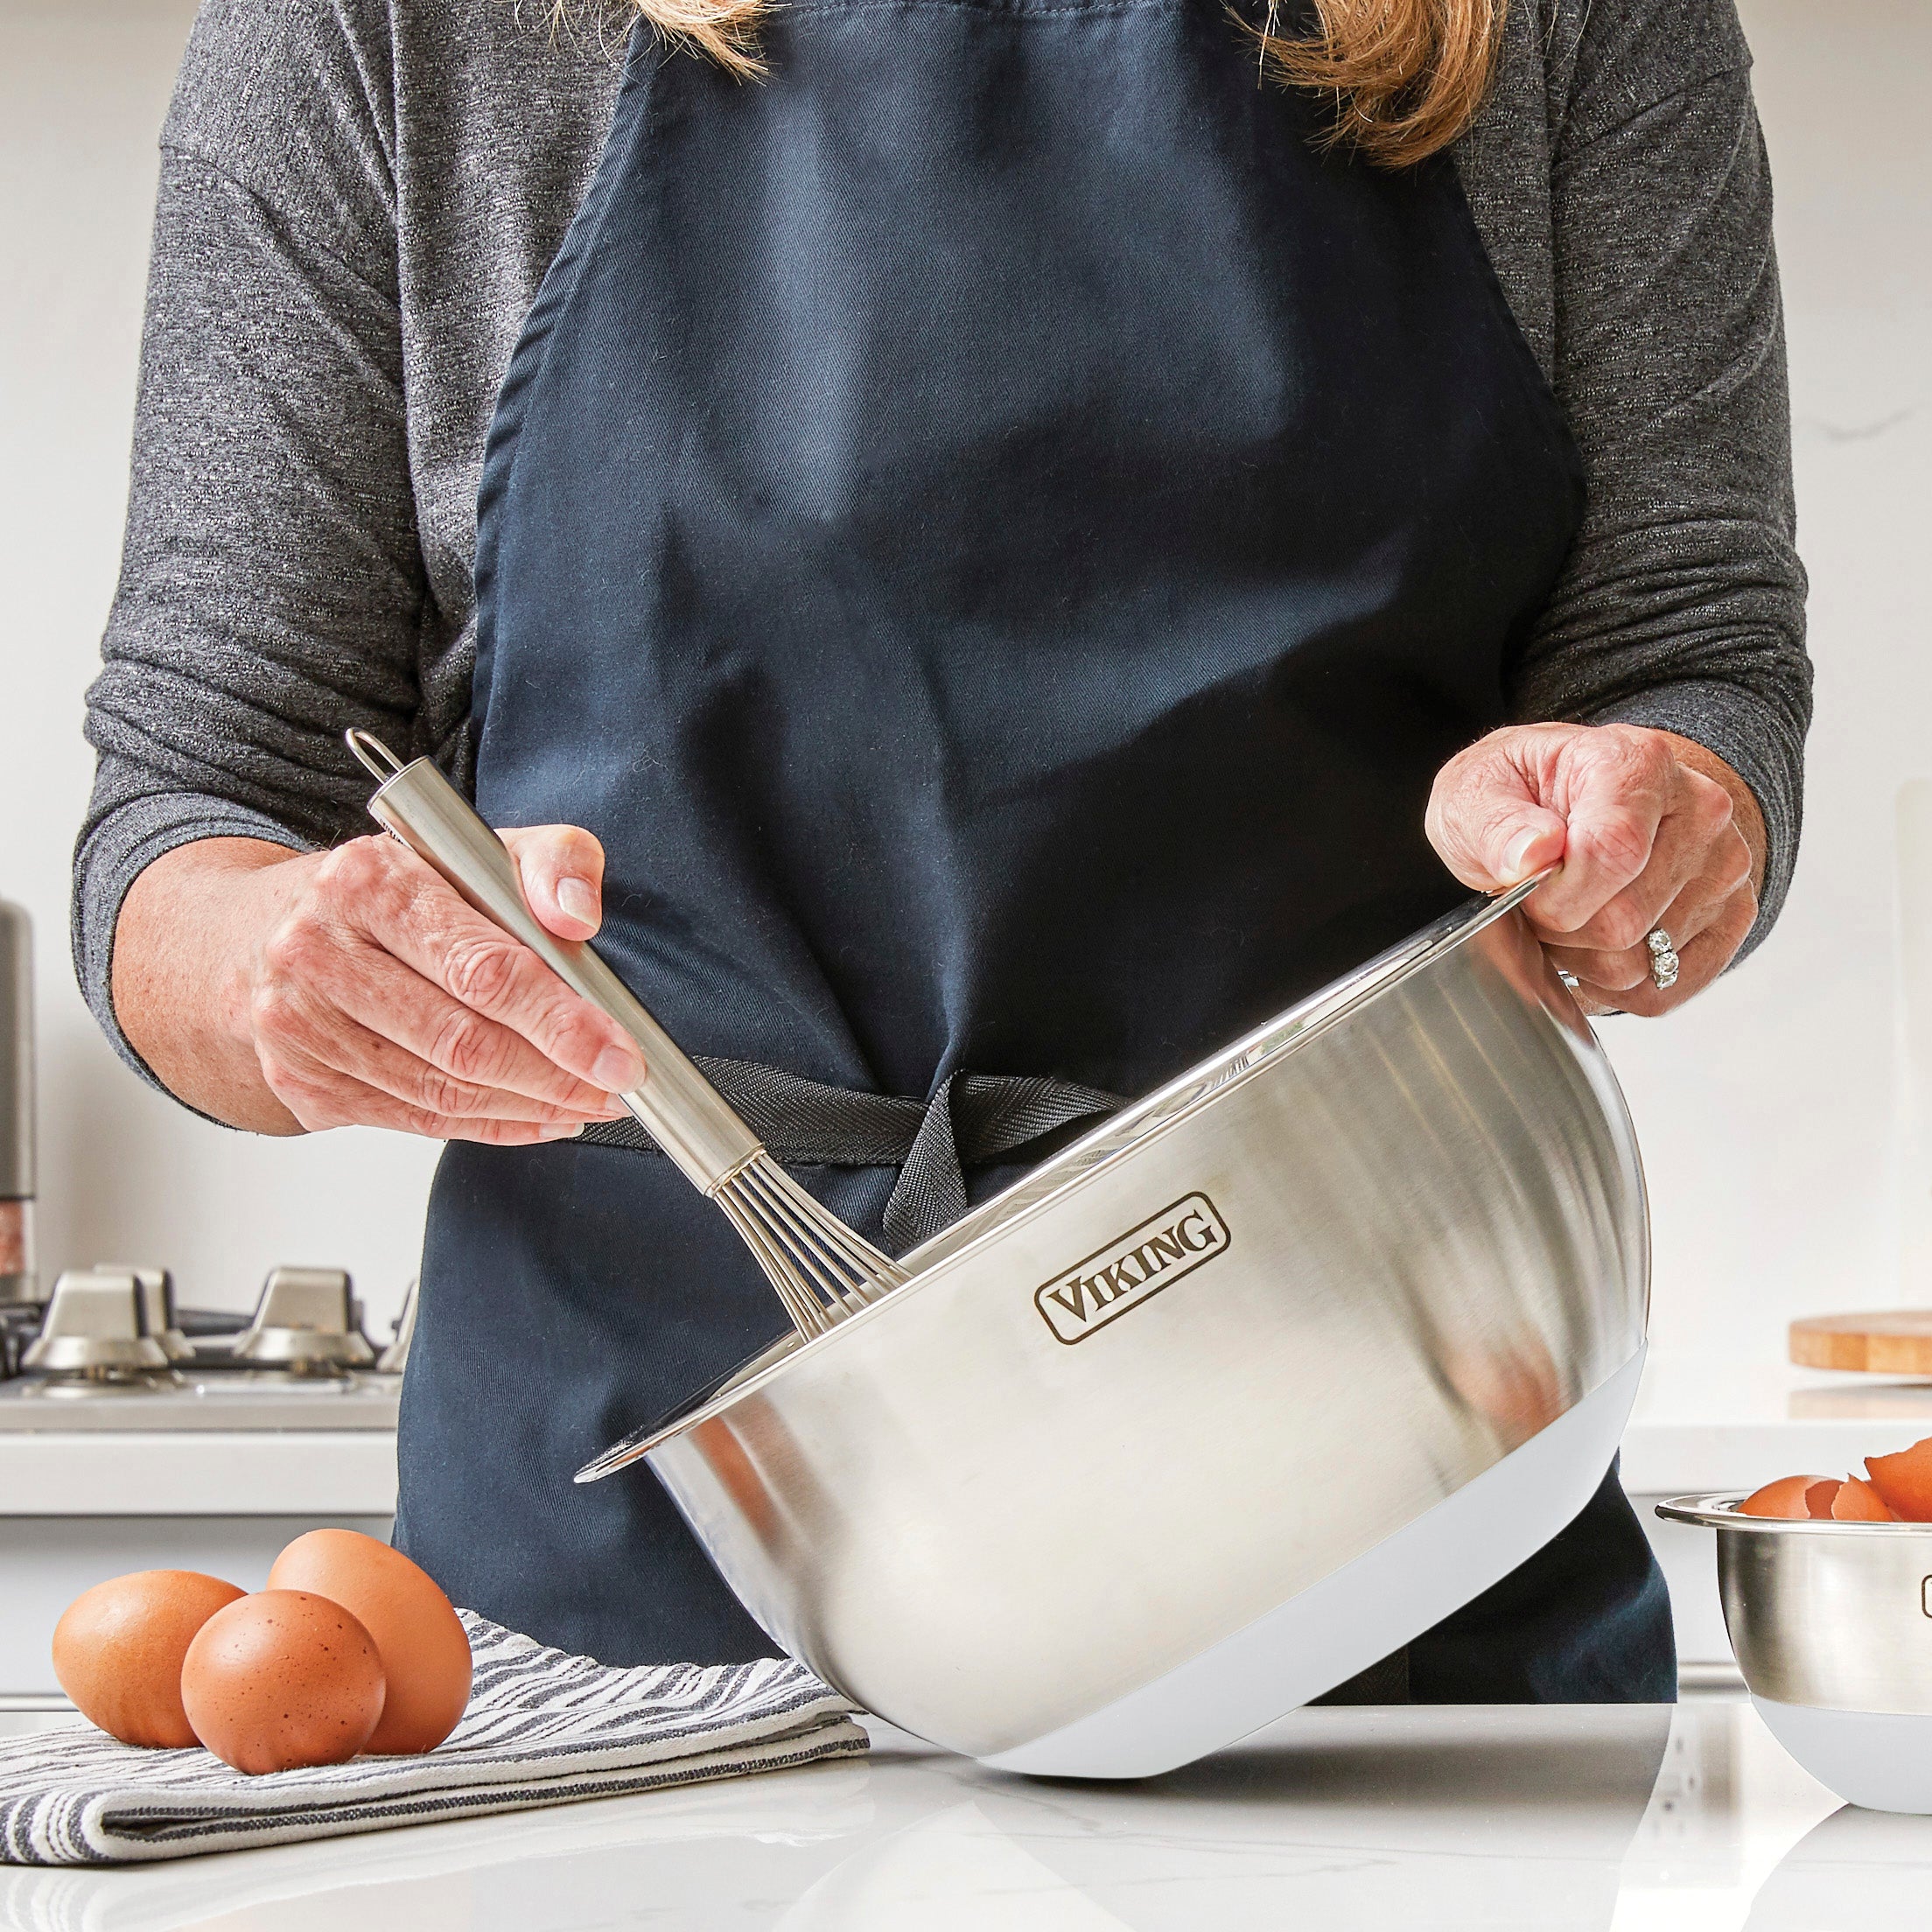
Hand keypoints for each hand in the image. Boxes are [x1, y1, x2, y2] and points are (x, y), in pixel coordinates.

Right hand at [115, 829, 646, 1139]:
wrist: (258, 932)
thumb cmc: (389, 894)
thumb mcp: (474, 849)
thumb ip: (550, 862)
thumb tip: (577, 915)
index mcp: (366, 882)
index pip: (481, 968)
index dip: (561, 1021)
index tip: (619, 1054)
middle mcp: (317, 952)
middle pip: (462, 1041)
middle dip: (556, 1075)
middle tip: (617, 1087)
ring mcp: (298, 1026)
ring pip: (441, 1090)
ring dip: (531, 1106)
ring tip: (587, 1100)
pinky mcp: (300, 1081)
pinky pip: (416, 1119)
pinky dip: (490, 1124)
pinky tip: (537, 1114)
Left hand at [1424, 723, 1763, 1014]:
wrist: (1570, 799)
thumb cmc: (1523, 796)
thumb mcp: (1477, 792)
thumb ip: (1495, 825)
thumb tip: (1530, 856)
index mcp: (1638, 764)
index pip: (1614, 852)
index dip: (1557, 895)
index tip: (1527, 889)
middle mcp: (1701, 810)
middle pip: (1625, 921)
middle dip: (1561, 929)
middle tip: (1541, 901)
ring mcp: (1725, 866)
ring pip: (1642, 964)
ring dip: (1584, 959)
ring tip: (1569, 914)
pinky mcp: (1732, 915)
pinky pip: (1666, 990)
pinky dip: (1615, 987)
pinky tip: (1593, 950)